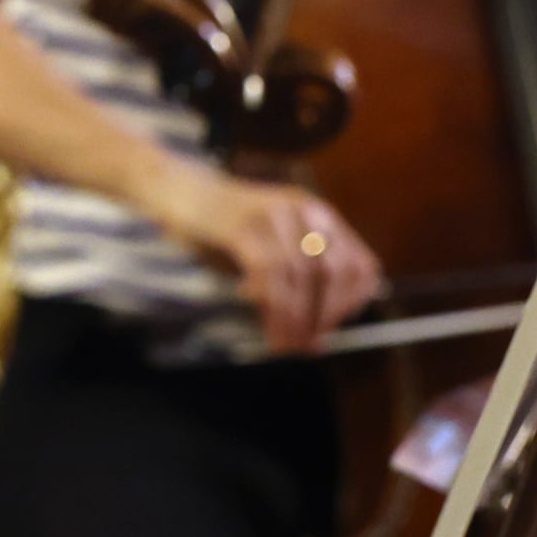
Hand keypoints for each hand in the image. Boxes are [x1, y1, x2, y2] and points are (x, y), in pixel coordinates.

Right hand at [142, 163, 384, 354]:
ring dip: (297, 320)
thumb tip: (316, 336)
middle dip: (325, 316)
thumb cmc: (222, 227)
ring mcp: (273, 215)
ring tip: (286, 346)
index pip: (359, 264)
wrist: (177, 189)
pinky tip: (270, 330)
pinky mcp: (243, 225)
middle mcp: (303, 210)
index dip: (351, 304)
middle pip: (335, 272)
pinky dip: (274, 310)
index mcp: (318, 215)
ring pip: (301, 277)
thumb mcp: (270, 248)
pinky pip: (269, 275)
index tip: (331, 330)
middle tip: (308, 345)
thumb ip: (295, 282)